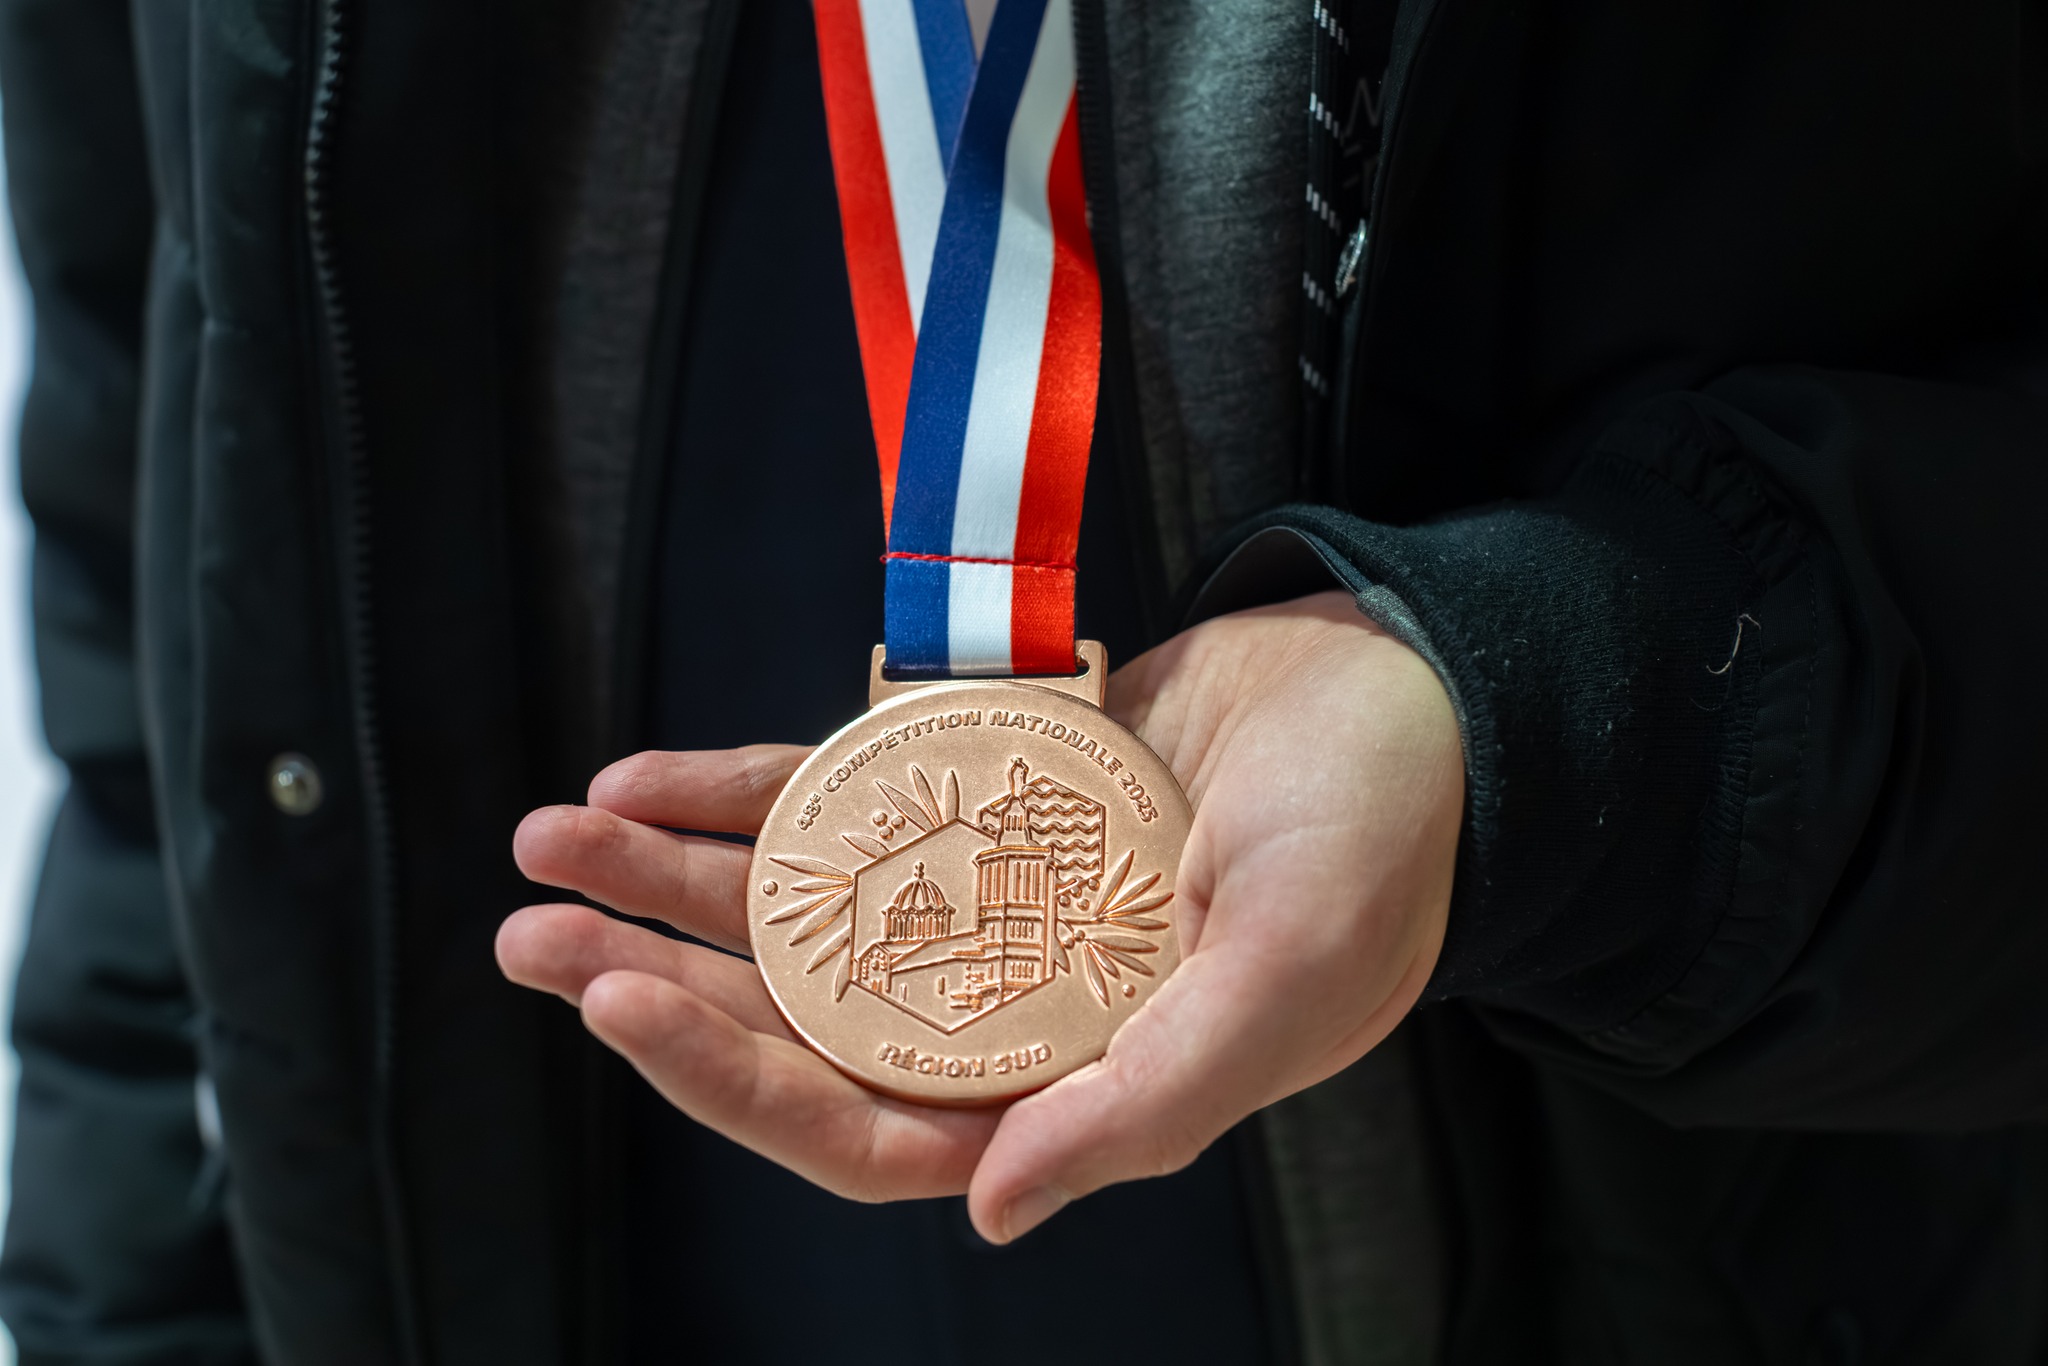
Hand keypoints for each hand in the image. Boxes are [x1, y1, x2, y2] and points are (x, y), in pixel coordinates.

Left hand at [497, 590, 1462, 1241]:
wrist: (1406, 691)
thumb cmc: (1376, 844)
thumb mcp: (1282, 979)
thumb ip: (1153, 1102)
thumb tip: (999, 1215)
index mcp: (1074, 1086)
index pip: (869, 1128)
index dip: (737, 1083)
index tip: (622, 1004)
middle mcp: (1005, 1008)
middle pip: (796, 1024)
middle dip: (659, 982)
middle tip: (529, 933)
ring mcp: (981, 901)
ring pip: (796, 913)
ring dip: (670, 882)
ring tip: (550, 838)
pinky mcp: (976, 799)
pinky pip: (838, 806)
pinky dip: (743, 791)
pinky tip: (649, 775)